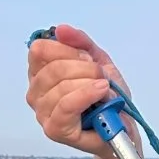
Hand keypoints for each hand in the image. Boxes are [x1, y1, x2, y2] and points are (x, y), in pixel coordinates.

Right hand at [25, 23, 133, 157]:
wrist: (122, 127)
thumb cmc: (107, 97)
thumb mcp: (98, 61)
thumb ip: (80, 42)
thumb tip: (61, 29)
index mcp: (40, 73)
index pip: (40, 50)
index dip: (67, 49)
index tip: (87, 57)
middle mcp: (36, 92)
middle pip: (53, 67)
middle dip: (84, 67)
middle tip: (101, 75)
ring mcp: (42, 112)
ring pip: (60, 85)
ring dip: (89, 82)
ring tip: (104, 89)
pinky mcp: (54, 129)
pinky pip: (66, 105)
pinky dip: (87, 95)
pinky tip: (101, 92)